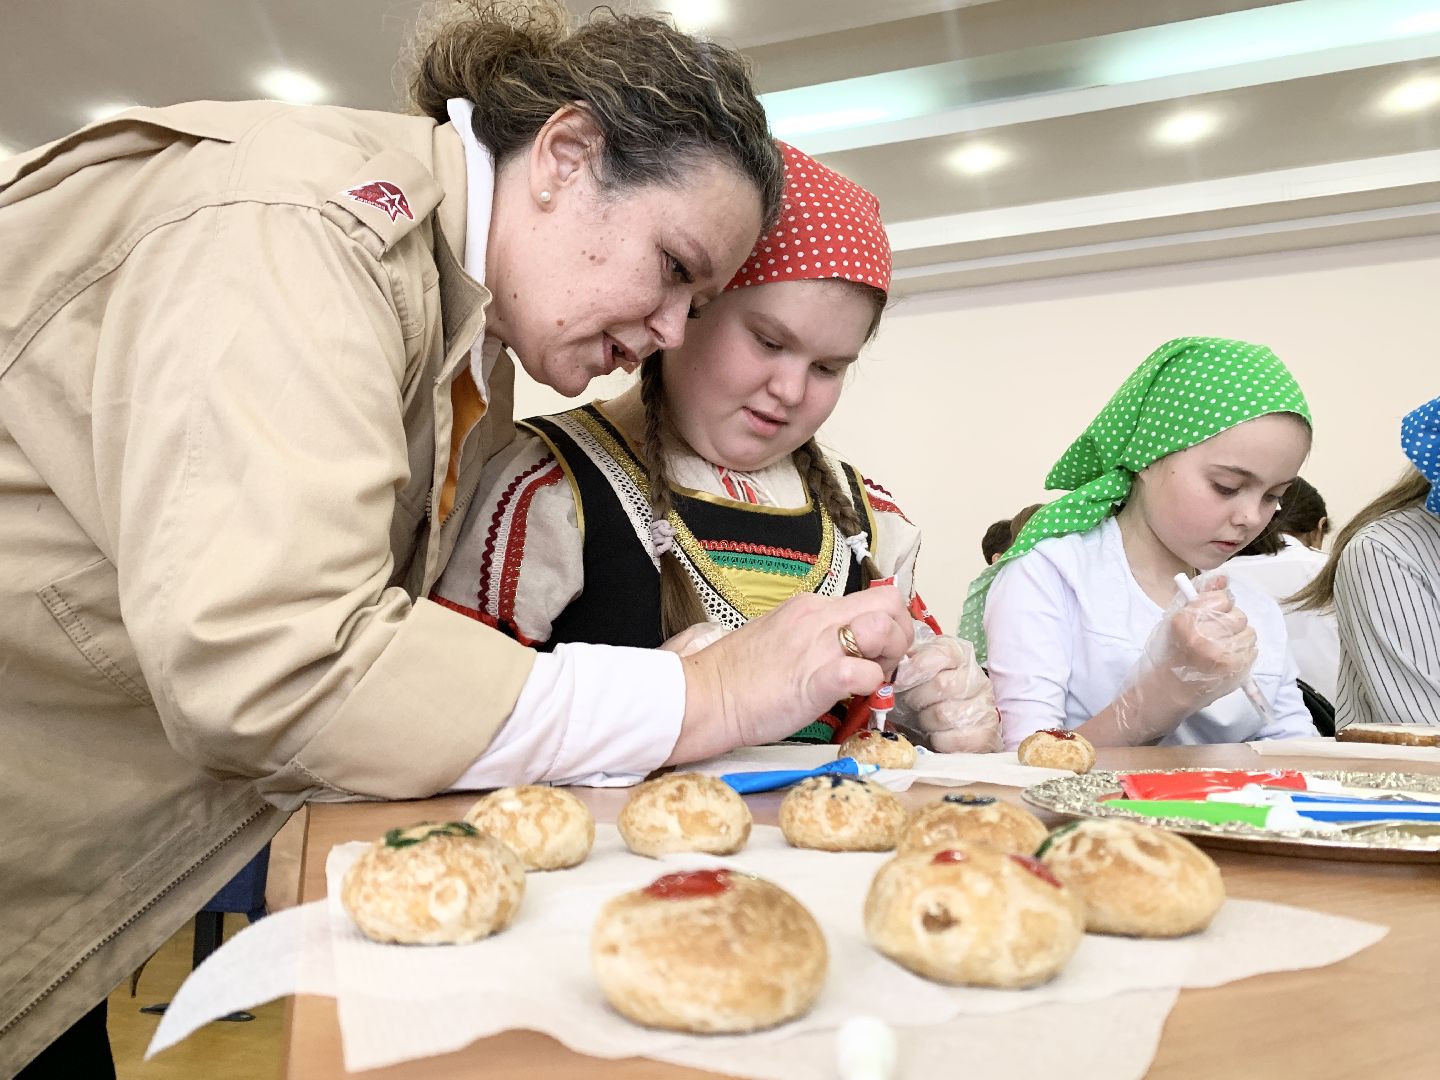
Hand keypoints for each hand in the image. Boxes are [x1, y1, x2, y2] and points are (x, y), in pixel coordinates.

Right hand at [666, 589, 911, 763]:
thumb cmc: (734, 677)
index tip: (877, 652)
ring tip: (872, 679)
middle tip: (884, 664)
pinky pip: (865, 673)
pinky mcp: (818, 678)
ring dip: (891, 657)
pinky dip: (870, 688)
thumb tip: (838, 649)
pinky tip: (853, 698)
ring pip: (884, 627)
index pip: (871, 597)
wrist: (703, 697)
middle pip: (889, 601)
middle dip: (900, 634)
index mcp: (809, 607)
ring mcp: (819, 645)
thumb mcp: (777, 637)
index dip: (887, 624)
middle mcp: (818, 617)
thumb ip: (811, 636)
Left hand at [891, 635, 1001, 752]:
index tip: (899, 680)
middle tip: (909, 704)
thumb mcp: (918, 674)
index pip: (943, 653)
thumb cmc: (930, 696)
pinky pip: (954, 738)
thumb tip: (891, 665)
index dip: (917, 667)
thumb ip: (907, 664)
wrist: (955, 728)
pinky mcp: (986, 734)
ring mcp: (985, 707)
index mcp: (961, 657)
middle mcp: (978, 679)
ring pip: (945, 714)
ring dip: (925, 720)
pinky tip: (935, 734)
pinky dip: (938, 740)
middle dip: (916, 698)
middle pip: (942, 685)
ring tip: (923, 719)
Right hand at [1153, 575, 1256, 711]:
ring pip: (1249, 633)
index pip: (1222, 598)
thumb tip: (1223, 579)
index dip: (1218, 607)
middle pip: (1238, 616)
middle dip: (1230, 623)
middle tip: (1215, 635)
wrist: (1170, 689)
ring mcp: (1221, 654)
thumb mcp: (1175, 619)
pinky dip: (1242, 654)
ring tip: (1221, 649)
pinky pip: (1252, 650)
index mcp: (1186, 620)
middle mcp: (1203, 636)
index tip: (1208, 617)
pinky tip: (1226, 660)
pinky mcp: (1235, 669)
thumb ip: (1199, 597)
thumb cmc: (1171, 652)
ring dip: (1238, 639)